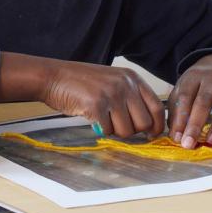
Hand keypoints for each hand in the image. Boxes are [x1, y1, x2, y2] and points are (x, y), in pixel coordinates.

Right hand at [0, 52, 164, 137]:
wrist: (53, 77)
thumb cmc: (80, 82)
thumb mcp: (112, 81)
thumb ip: (129, 97)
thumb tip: (146, 125)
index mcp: (132, 79)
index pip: (157, 107)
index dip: (157, 126)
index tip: (151, 135)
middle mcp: (125, 86)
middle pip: (144, 123)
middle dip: (132, 131)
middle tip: (117, 127)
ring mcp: (111, 95)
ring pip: (126, 130)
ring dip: (114, 132)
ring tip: (102, 121)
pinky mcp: (96, 106)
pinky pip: (107, 131)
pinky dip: (100, 130)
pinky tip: (92, 119)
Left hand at [168, 54, 211, 148]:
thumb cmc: (197, 84)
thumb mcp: (181, 90)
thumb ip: (177, 112)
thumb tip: (176, 136)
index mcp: (193, 77)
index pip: (185, 97)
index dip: (180, 119)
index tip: (177, 137)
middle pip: (204, 101)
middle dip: (195, 125)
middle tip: (189, 144)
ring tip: (211, 141)